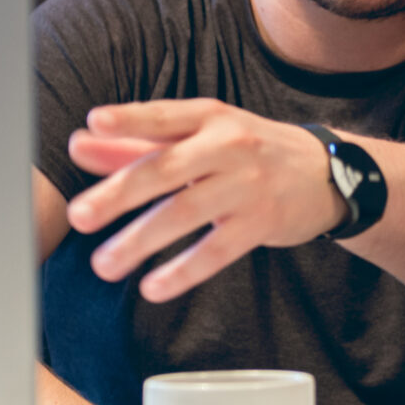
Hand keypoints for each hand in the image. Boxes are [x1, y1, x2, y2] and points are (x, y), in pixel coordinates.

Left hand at [63, 100, 344, 300]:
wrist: (325, 173)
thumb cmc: (248, 151)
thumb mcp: (200, 137)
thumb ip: (138, 143)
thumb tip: (79, 143)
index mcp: (209, 118)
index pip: (164, 116)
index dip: (130, 120)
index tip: (95, 123)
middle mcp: (229, 145)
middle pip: (167, 168)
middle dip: (119, 193)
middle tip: (79, 216)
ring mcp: (248, 185)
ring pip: (186, 213)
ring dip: (140, 241)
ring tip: (103, 265)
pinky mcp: (262, 222)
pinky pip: (216, 251)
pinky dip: (182, 271)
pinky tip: (153, 287)